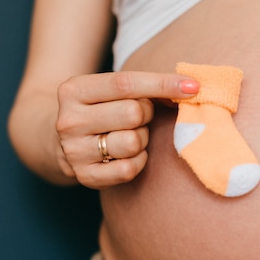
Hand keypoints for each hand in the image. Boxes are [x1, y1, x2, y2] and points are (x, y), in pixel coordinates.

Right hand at [56, 71, 198, 189]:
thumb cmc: (104, 109)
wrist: (65, 142)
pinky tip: (129, 154)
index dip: (163, 84)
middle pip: (133, 113)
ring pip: (132, 142)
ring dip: (142, 138)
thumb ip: (148, 87)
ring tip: (130, 135)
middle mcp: (69, 120)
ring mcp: (74, 151)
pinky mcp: (84, 176)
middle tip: (138, 117)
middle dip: (146, 114)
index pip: (125, 84)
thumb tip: (190, 89)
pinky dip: (138, 160)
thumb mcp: (114, 91)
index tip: (194, 86)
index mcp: (74, 90)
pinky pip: (129, 169)